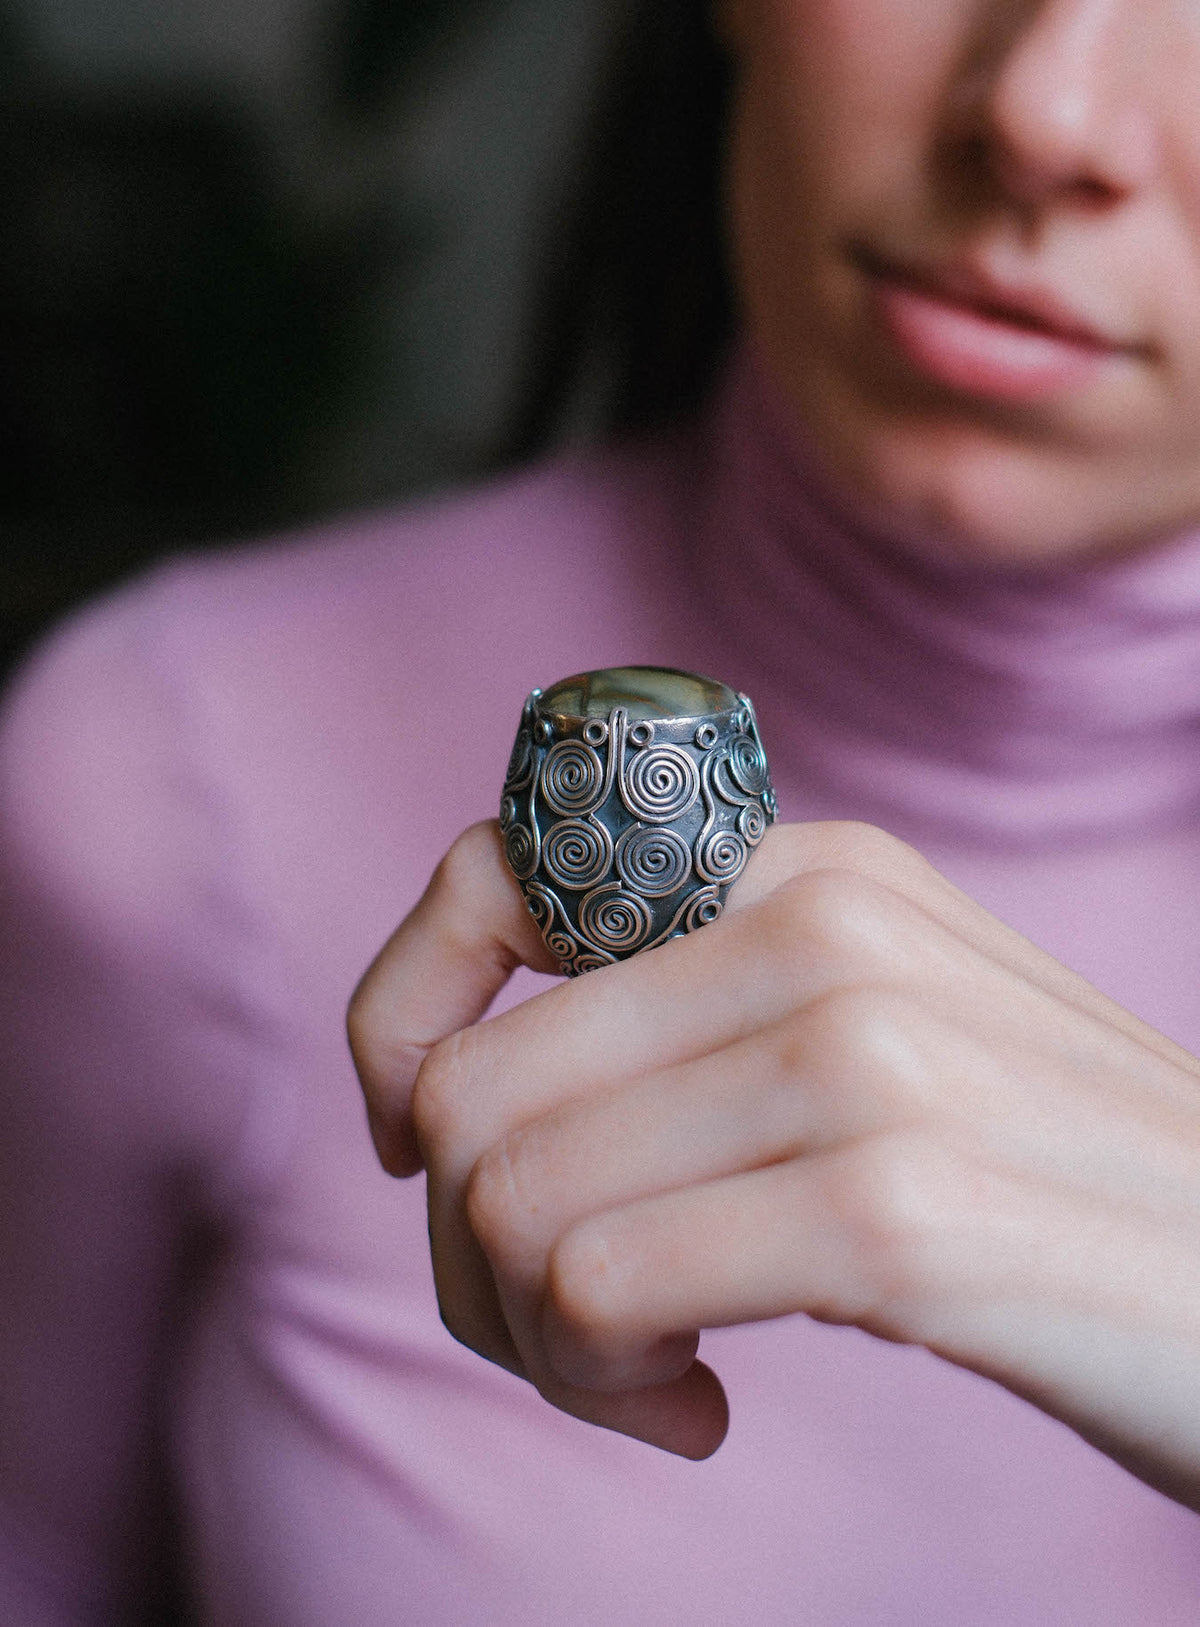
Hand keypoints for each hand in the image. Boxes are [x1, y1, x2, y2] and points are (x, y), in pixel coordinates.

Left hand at [348, 819, 1199, 1507]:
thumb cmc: (1036, 1179)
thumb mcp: (872, 1035)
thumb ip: (698, 1011)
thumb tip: (453, 1080)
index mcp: (802, 867)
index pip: (491, 875)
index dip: (399, 1021)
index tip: (423, 1146)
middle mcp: (822, 928)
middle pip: (475, 1086)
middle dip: (465, 1245)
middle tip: (561, 1329)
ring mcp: (864, 1059)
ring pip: (515, 1198)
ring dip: (533, 1334)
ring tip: (637, 1372)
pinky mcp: (896, 1213)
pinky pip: (602, 1290)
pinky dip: (604, 1380)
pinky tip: (694, 1407)